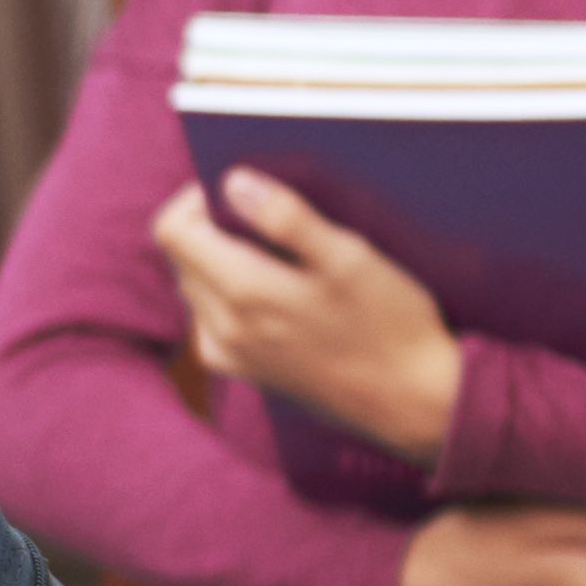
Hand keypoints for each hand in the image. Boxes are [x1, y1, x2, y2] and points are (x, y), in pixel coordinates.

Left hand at [157, 168, 465, 461]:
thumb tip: (232, 182)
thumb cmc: (390, 327)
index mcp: (242, 292)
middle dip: (210, 227)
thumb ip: (287, 218)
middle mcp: (222, 329)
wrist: (413, 403)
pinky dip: (230, 295)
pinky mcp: (245, 372)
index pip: (171, 231)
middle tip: (267, 216)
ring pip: (195, 287)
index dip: (194, 199)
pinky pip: (213, 320)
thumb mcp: (349, 259)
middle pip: (181, 256)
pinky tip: (278, 292)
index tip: (234, 188)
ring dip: (221, 260)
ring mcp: (230, 356)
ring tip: (279, 253)